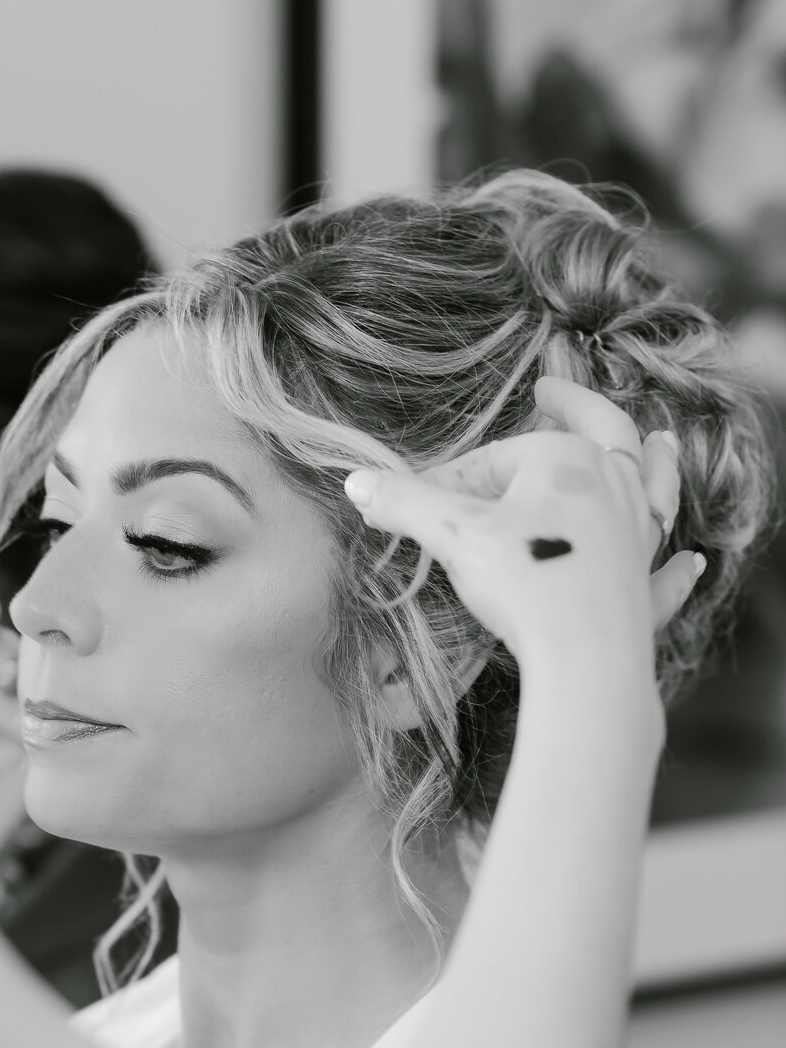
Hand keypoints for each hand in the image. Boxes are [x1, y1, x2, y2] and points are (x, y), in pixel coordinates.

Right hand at [344, 378, 702, 677]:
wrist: (583, 657)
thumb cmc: (524, 583)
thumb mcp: (453, 536)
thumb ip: (405, 504)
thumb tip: (355, 484)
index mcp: (569, 460)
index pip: (498, 459)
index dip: (454, 479)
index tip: (421, 503)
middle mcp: (615, 487)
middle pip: (602, 434)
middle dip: (577, 407)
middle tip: (553, 391)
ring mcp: (638, 538)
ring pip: (653, 489)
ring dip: (656, 464)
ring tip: (661, 442)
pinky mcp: (644, 589)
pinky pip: (666, 573)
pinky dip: (677, 567)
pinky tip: (691, 563)